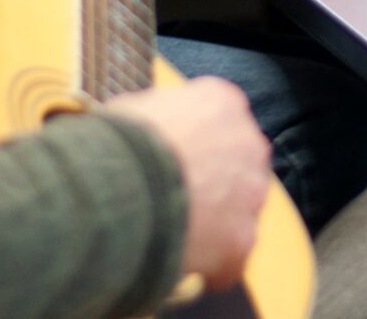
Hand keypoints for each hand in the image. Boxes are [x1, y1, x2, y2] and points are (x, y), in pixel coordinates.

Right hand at [109, 77, 272, 288]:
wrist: (117, 187)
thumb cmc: (116, 144)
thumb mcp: (134, 110)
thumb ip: (158, 115)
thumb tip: (146, 129)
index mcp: (221, 102)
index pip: (220, 122)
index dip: (198, 146)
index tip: (178, 162)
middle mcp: (247, 141)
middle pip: (237, 165)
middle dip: (214, 184)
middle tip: (177, 202)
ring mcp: (250, 190)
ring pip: (240, 210)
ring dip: (215, 224)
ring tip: (173, 236)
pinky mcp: (243, 236)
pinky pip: (230, 255)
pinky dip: (209, 264)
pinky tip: (179, 264)